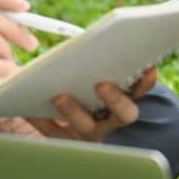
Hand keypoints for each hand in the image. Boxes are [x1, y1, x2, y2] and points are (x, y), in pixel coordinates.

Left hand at [20, 68, 158, 141]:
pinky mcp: (64, 140)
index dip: (146, 81)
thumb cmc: (79, 78)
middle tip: (102, 84)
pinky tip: (31, 107)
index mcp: (123, 97)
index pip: (141, 90)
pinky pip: (54, 133)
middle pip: (124, 115)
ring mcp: (89, 133)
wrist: (55, 106)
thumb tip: (97, 38)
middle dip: (116, 100)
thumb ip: (99, 57)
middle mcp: (111, 120)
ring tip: (60, 96)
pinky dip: (42, 119)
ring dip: (75, 112)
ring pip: (87, 127)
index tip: (148, 67)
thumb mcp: (91, 67)